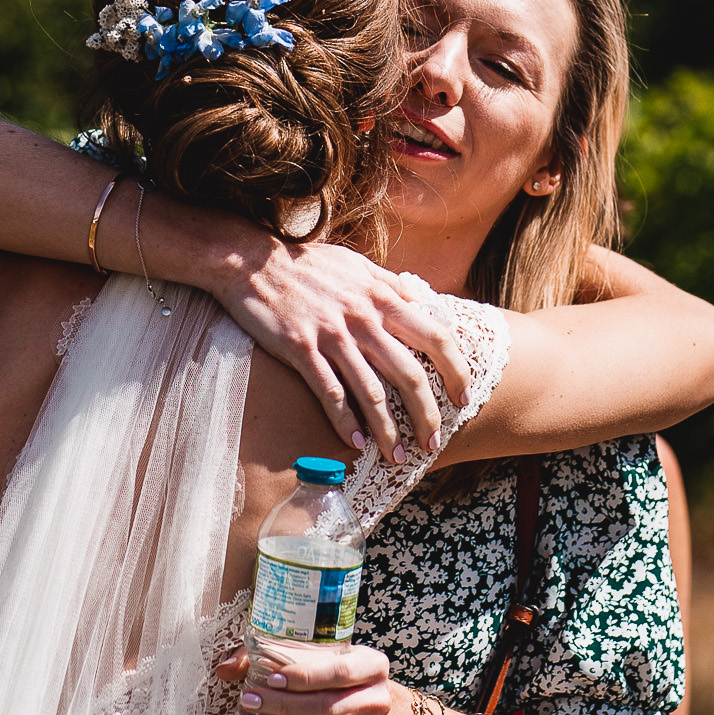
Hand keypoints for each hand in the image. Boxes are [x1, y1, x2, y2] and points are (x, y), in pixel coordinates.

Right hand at [212, 240, 471, 464]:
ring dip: (389, 430)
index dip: (456, 370)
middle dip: (427, 414)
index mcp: (381, 297)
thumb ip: (388, 282)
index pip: (436, 337)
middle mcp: (363, 318)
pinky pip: (329, 392)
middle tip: (433, 442)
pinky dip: (345, 422)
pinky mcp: (300, 348)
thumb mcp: (355, 263)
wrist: (250, 258)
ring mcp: (331, 334)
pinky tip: (356, 444)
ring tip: (398, 456)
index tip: (463, 396)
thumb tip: (417, 299)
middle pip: (410, 374)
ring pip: (372, 392)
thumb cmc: (304, 261)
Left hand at [215, 640, 393, 714]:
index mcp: (371, 666)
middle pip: (330, 707)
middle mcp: (378, 701)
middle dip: (286, 707)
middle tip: (251, 702)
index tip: (271, 679)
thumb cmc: (329, 671)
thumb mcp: (311, 654)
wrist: (366, 702)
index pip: (340, 671)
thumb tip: (224, 668)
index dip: (305, 677)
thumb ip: (268, 654)